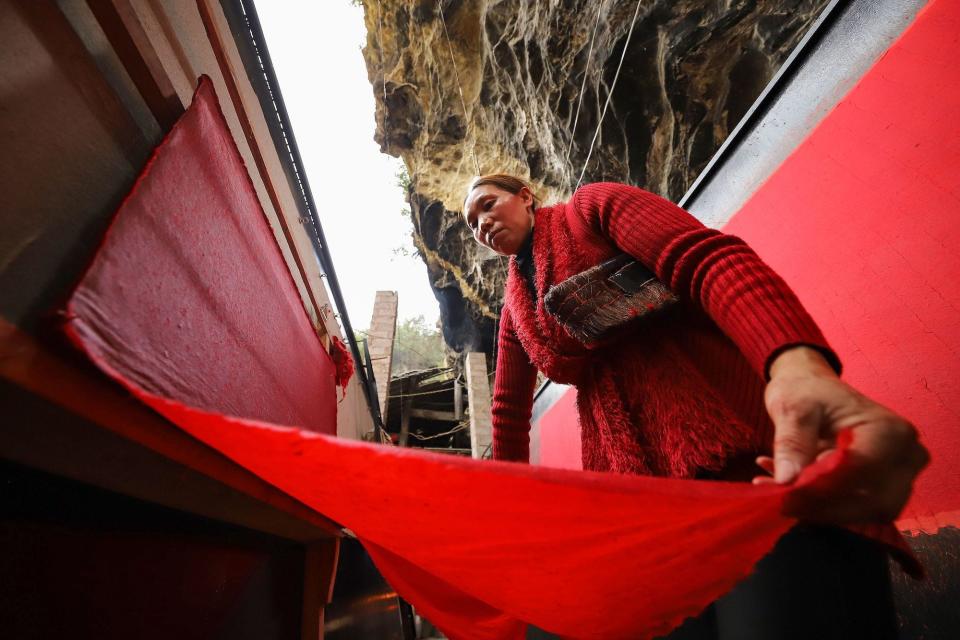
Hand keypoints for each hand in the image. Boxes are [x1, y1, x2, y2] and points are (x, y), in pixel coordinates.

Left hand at [755, 347, 928, 522]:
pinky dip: (824, 508)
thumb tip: (786, 480)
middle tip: (781, 499)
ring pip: (865, 513)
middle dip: (822, 507)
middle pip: (870, 501)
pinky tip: (791, 492)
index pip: (862, 474)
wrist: (813, 387)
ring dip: (821, 510)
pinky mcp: (885, 489)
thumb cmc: (806, 391)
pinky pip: (859, 511)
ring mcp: (900, 475)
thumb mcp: (793, 409)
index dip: (823, 491)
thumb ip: (792, 443)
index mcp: (889, 432)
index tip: (786, 496)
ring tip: (780, 491)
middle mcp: (905, 456)